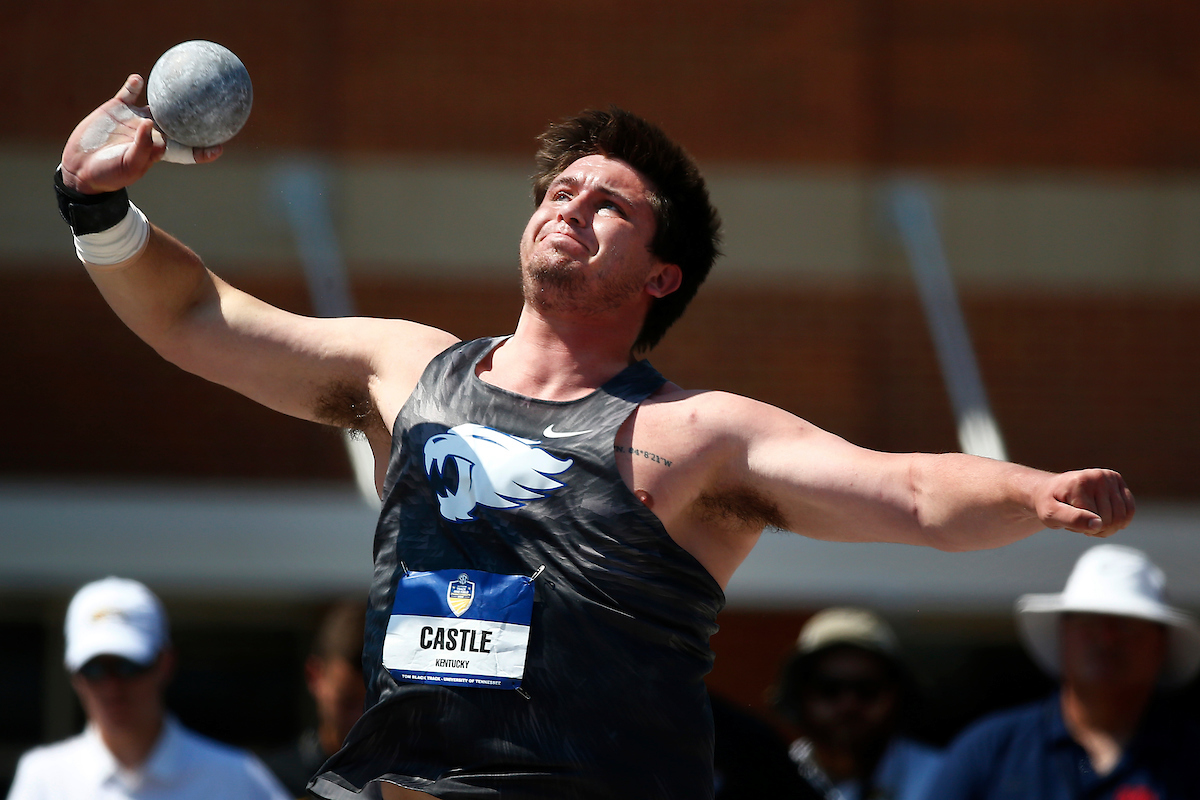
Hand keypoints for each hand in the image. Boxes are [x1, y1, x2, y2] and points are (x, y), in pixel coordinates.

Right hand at [60, 74, 221, 194]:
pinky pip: (129, 93)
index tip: (220, 147)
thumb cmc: (109, 173)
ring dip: (168, 93)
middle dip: (195, 115)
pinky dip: (134, 85)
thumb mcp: (128, 164)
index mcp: (159, 150)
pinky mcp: (117, 109)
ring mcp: (134, 119)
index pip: (186, 149)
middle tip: (214, 103)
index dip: (203, 149)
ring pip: (157, 103)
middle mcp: (151, 132)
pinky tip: (139, 78)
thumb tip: (149, 123)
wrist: (81, 166)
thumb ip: (141, 146)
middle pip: (178, 122)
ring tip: (181, 78)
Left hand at [1035, 468, 1134, 537]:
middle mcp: (1098, 476)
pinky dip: (1119, 521)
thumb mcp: (1050, 515)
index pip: (1096, 521)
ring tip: (1089, 520)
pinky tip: (1103, 518)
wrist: (1051, 490)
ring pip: (1121, 517)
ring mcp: (1109, 476)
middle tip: (1079, 522)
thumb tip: (1098, 524)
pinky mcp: (1117, 480)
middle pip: (1111, 520)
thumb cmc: (1049, 505)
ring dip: (1107, 527)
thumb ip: (1072, 520)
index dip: (1085, 530)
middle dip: (1096, 529)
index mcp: (1080, 483)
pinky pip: (1129, 510)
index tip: (1069, 524)